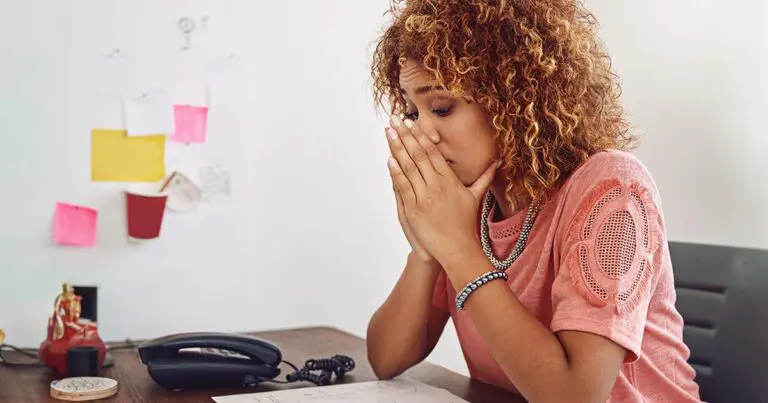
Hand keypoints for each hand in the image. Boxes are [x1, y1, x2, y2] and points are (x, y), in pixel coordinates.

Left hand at [385, 115, 498, 266]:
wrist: (457, 249)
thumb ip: (485, 178)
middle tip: (394, 119)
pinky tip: (389, 158)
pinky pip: (403, 186)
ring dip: (397, 148)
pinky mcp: (414, 209)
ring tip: (388, 132)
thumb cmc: (466, 224)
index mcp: (450, 180)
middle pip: (418, 154)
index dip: (420, 136)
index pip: (433, 152)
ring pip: (408, 167)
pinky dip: (395, 172)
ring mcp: (425, 197)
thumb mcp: (476, 197)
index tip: (410, 123)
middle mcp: (437, 186)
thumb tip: (498, 163)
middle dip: (405, 135)